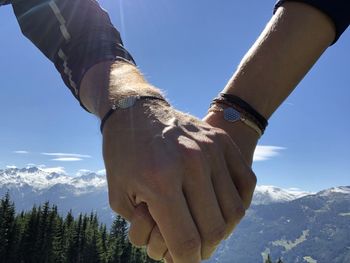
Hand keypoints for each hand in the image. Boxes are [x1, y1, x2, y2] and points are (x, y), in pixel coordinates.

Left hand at [102, 100, 255, 261]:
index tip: (182, 261)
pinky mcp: (222, 141)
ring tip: (207, 229)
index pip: (186, 240)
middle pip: (214, 229)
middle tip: (194, 249)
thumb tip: (176, 248)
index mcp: (160, 181)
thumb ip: (144, 229)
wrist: (135, 109)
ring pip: (234, 210)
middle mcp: (191, 164)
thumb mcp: (119, 196)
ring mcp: (210, 150)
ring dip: (222, 229)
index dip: (186, 261)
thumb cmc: (123, 155)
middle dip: (204, 249)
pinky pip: (245, 183)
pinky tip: (221, 206)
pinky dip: (238, 202)